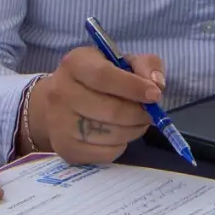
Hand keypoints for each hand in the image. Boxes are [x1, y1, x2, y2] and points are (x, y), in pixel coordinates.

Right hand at [28, 45, 165, 164]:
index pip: (103, 76)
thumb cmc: (96, 79)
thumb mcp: (121, 61)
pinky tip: (119, 136)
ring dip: (133, 131)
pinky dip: (121, 146)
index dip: (133, 87)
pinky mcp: (65, 148)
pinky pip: (105, 153)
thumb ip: (145, 65)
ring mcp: (59, 123)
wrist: (57, 104)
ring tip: (136, 123)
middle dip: (139, 114)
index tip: (155, 95)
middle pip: (110, 110)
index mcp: (75, 64)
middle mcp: (60, 92)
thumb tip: (157, 84)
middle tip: (150, 114)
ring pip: (110, 135)